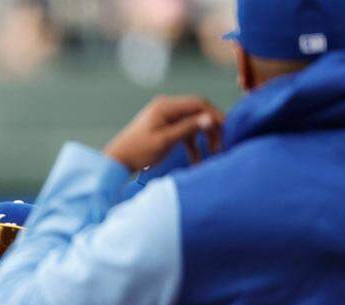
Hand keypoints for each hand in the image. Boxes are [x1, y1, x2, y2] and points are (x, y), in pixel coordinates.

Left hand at [104, 95, 224, 171]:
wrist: (117, 161)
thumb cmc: (138, 152)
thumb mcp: (165, 141)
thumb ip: (188, 128)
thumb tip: (210, 118)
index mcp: (165, 106)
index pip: (198, 103)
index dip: (215, 115)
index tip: (227, 130)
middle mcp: (167, 107)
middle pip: (198, 112)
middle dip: (212, 128)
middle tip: (222, 144)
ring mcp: (166, 117)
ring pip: (193, 123)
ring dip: (204, 138)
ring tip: (214, 154)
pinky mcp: (166, 128)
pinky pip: (185, 132)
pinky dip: (192, 145)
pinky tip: (197, 161)